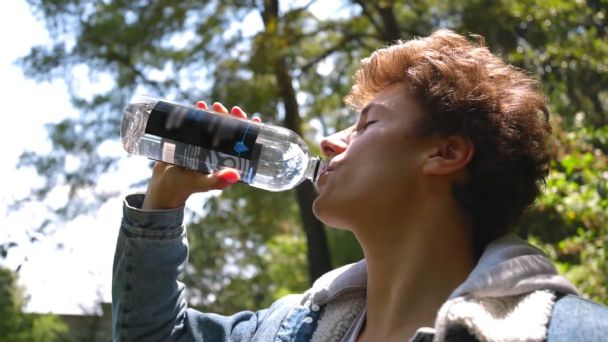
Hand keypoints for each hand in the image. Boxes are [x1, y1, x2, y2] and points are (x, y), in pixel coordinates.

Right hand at [141, 101, 261, 209]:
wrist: (164, 183)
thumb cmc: (186, 186)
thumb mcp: (203, 183)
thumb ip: (217, 181)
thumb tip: (235, 176)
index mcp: (228, 161)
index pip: (243, 144)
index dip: (250, 132)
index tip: (254, 120)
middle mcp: (220, 151)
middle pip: (231, 131)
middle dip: (233, 118)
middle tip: (232, 110)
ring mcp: (207, 144)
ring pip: (217, 125)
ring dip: (218, 113)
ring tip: (214, 106)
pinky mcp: (193, 138)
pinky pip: (200, 123)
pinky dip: (202, 113)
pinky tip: (200, 105)